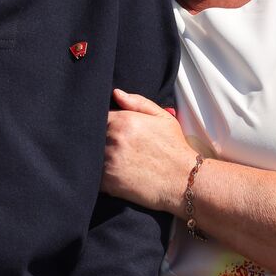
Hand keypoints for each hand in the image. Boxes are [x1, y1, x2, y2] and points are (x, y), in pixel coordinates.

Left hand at [102, 89, 194, 212]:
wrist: (184, 181)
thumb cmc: (174, 148)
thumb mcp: (162, 118)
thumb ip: (137, 102)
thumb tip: (116, 93)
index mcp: (123, 120)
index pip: (97, 117)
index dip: (102, 123)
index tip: (108, 130)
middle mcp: (113, 139)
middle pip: (92, 135)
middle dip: (98, 140)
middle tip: (111, 146)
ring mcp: (108, 161)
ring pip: (91, 155)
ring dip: (97, 156)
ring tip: (115, 160)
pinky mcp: (108, 182)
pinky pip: (93, 175)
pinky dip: (99, 175)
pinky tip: (115, 174)